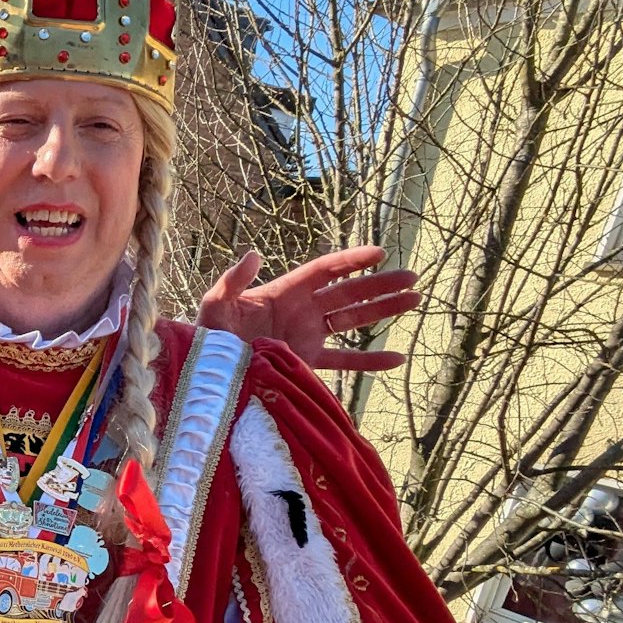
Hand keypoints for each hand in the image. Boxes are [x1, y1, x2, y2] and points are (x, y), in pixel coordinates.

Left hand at [198, 246, 419, 371]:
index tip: (379, 253)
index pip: (326, 271)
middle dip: (379, 284)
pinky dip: (370, 361)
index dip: (351, 261)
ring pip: (353, 321)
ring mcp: (308, 335)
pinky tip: (397, 358)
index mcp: (285, 291)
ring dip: (383, 311)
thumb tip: (253, 255)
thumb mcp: (216, 303)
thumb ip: (233, 280)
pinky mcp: (307, 361)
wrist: (208, 368)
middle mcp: (303, 310)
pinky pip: (344, 361)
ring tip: (414, 300)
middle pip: (348, 293)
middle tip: (412, 276)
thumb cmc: (208, 332)